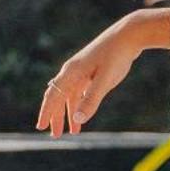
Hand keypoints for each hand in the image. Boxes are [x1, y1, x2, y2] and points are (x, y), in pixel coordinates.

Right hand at [37, 11, 147, 137]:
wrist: (128, 35)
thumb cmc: (115, 56)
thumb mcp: (105, 80)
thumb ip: (91, 100)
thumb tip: (78, 120)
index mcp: (71, 72)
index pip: (53, 96)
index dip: (46, 112)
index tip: (41, 127)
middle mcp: (72, 71)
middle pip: (59, 97)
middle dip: (56, 116)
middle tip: (55, 135)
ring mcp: (81, 71)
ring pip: (70, 96)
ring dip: (69, 113)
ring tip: (73, 132)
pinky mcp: (91, 70)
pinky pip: (80, 91)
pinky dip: (79, 104)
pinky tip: (82, 113)